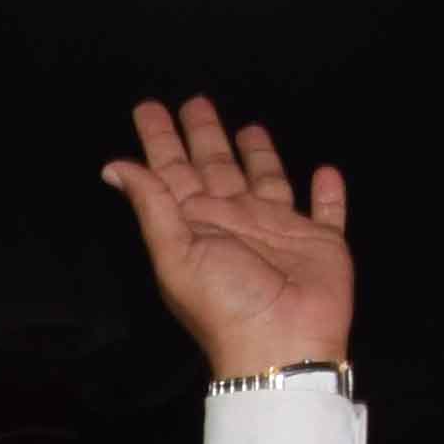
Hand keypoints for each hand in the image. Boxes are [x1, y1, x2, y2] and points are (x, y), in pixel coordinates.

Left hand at [101, 96, 350, 383]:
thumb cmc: (225, 301)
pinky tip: (324, 171)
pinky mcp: (320, 242)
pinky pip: (327, 210)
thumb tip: (115, 167)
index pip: (173, 172)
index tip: (148, 109)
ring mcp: (278, 230)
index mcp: (198, 224)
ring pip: (267, 180)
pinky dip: (328, 193)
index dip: (160, 142)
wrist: (280, 341)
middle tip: (194, 102)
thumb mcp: (176, 252)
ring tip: (248, 127)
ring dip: (258, 155)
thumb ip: (152, 206)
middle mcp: (235, 221)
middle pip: (217, 167)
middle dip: (204, 136)